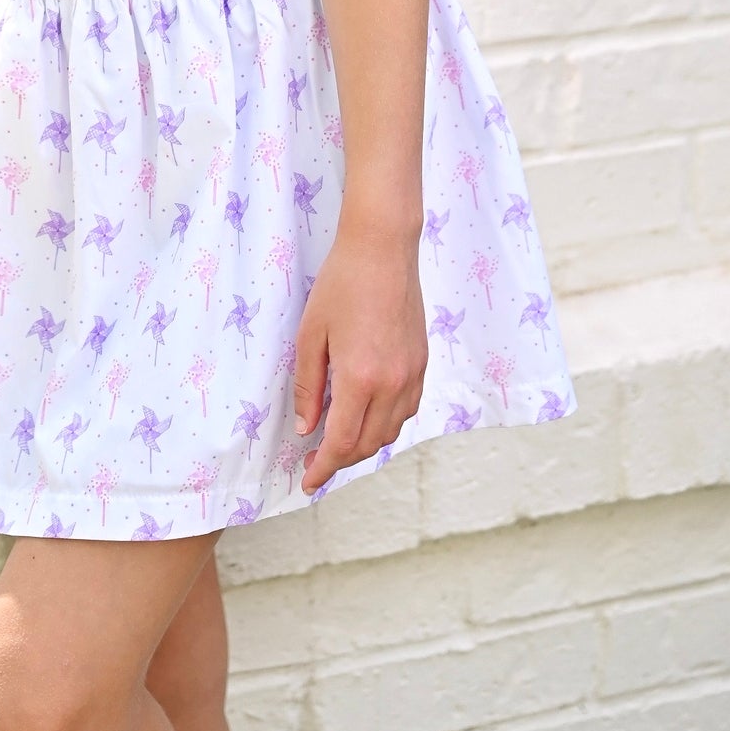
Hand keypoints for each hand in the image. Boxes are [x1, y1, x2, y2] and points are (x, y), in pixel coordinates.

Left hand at [292, 218, 426, 490]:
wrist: (383, 248)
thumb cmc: (341, 285)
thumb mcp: (311, 335)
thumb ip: (309, 387)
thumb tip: (307, 428)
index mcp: (360, 378)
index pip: (342, 443)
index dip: (323, 468)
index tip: (308, 482)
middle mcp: (392, 383)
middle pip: (368, 444)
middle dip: (341, 460)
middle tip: (316, 460)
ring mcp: (412, 374)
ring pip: (391, 431)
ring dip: (365, 444)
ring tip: (339, 439)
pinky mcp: (422, 363)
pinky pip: (407, 410)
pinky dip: (386, 424)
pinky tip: (367, 415)